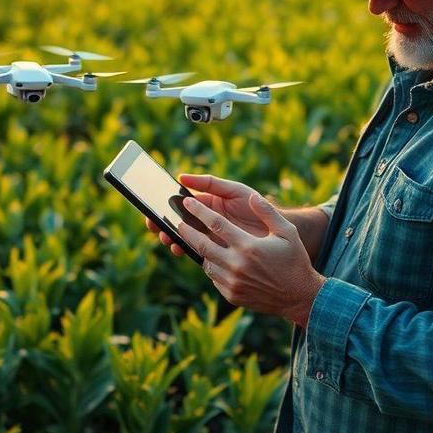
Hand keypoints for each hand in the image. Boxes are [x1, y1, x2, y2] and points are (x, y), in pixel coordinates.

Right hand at [144, 173, 269, 256]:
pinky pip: (197, 253)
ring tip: (167, 237)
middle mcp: (207, 222)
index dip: (165, 205)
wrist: (280, 232)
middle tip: (153, 224)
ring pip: (185, 239)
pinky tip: (180, 248)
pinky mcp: (217, 255)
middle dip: (163, 223)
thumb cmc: (257, 207)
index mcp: (209, 205)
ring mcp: (211, 239)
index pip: (182, 204)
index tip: (152, 205)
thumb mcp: (235, 190)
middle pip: (178, 223)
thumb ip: (210, 184)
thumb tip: (182, 177)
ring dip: (172, 237)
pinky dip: (186, 251)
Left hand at [176, 189, 325, 326]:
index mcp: (249, 246)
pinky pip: (214, 277)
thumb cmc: (294, 260)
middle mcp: (237, 265)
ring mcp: (232, 282)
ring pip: (205, 262)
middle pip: (201, 244)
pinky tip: (213, 258)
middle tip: (178, 222)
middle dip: (187, 231)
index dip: (199, 212)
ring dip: (198, 250)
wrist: (299, 297)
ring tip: (193, 239)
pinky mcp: (231, 294)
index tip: (188, 203)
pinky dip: (211, 266)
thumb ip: (268, 212)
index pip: (216, 225)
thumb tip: (252, 196)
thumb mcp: (287, 232)